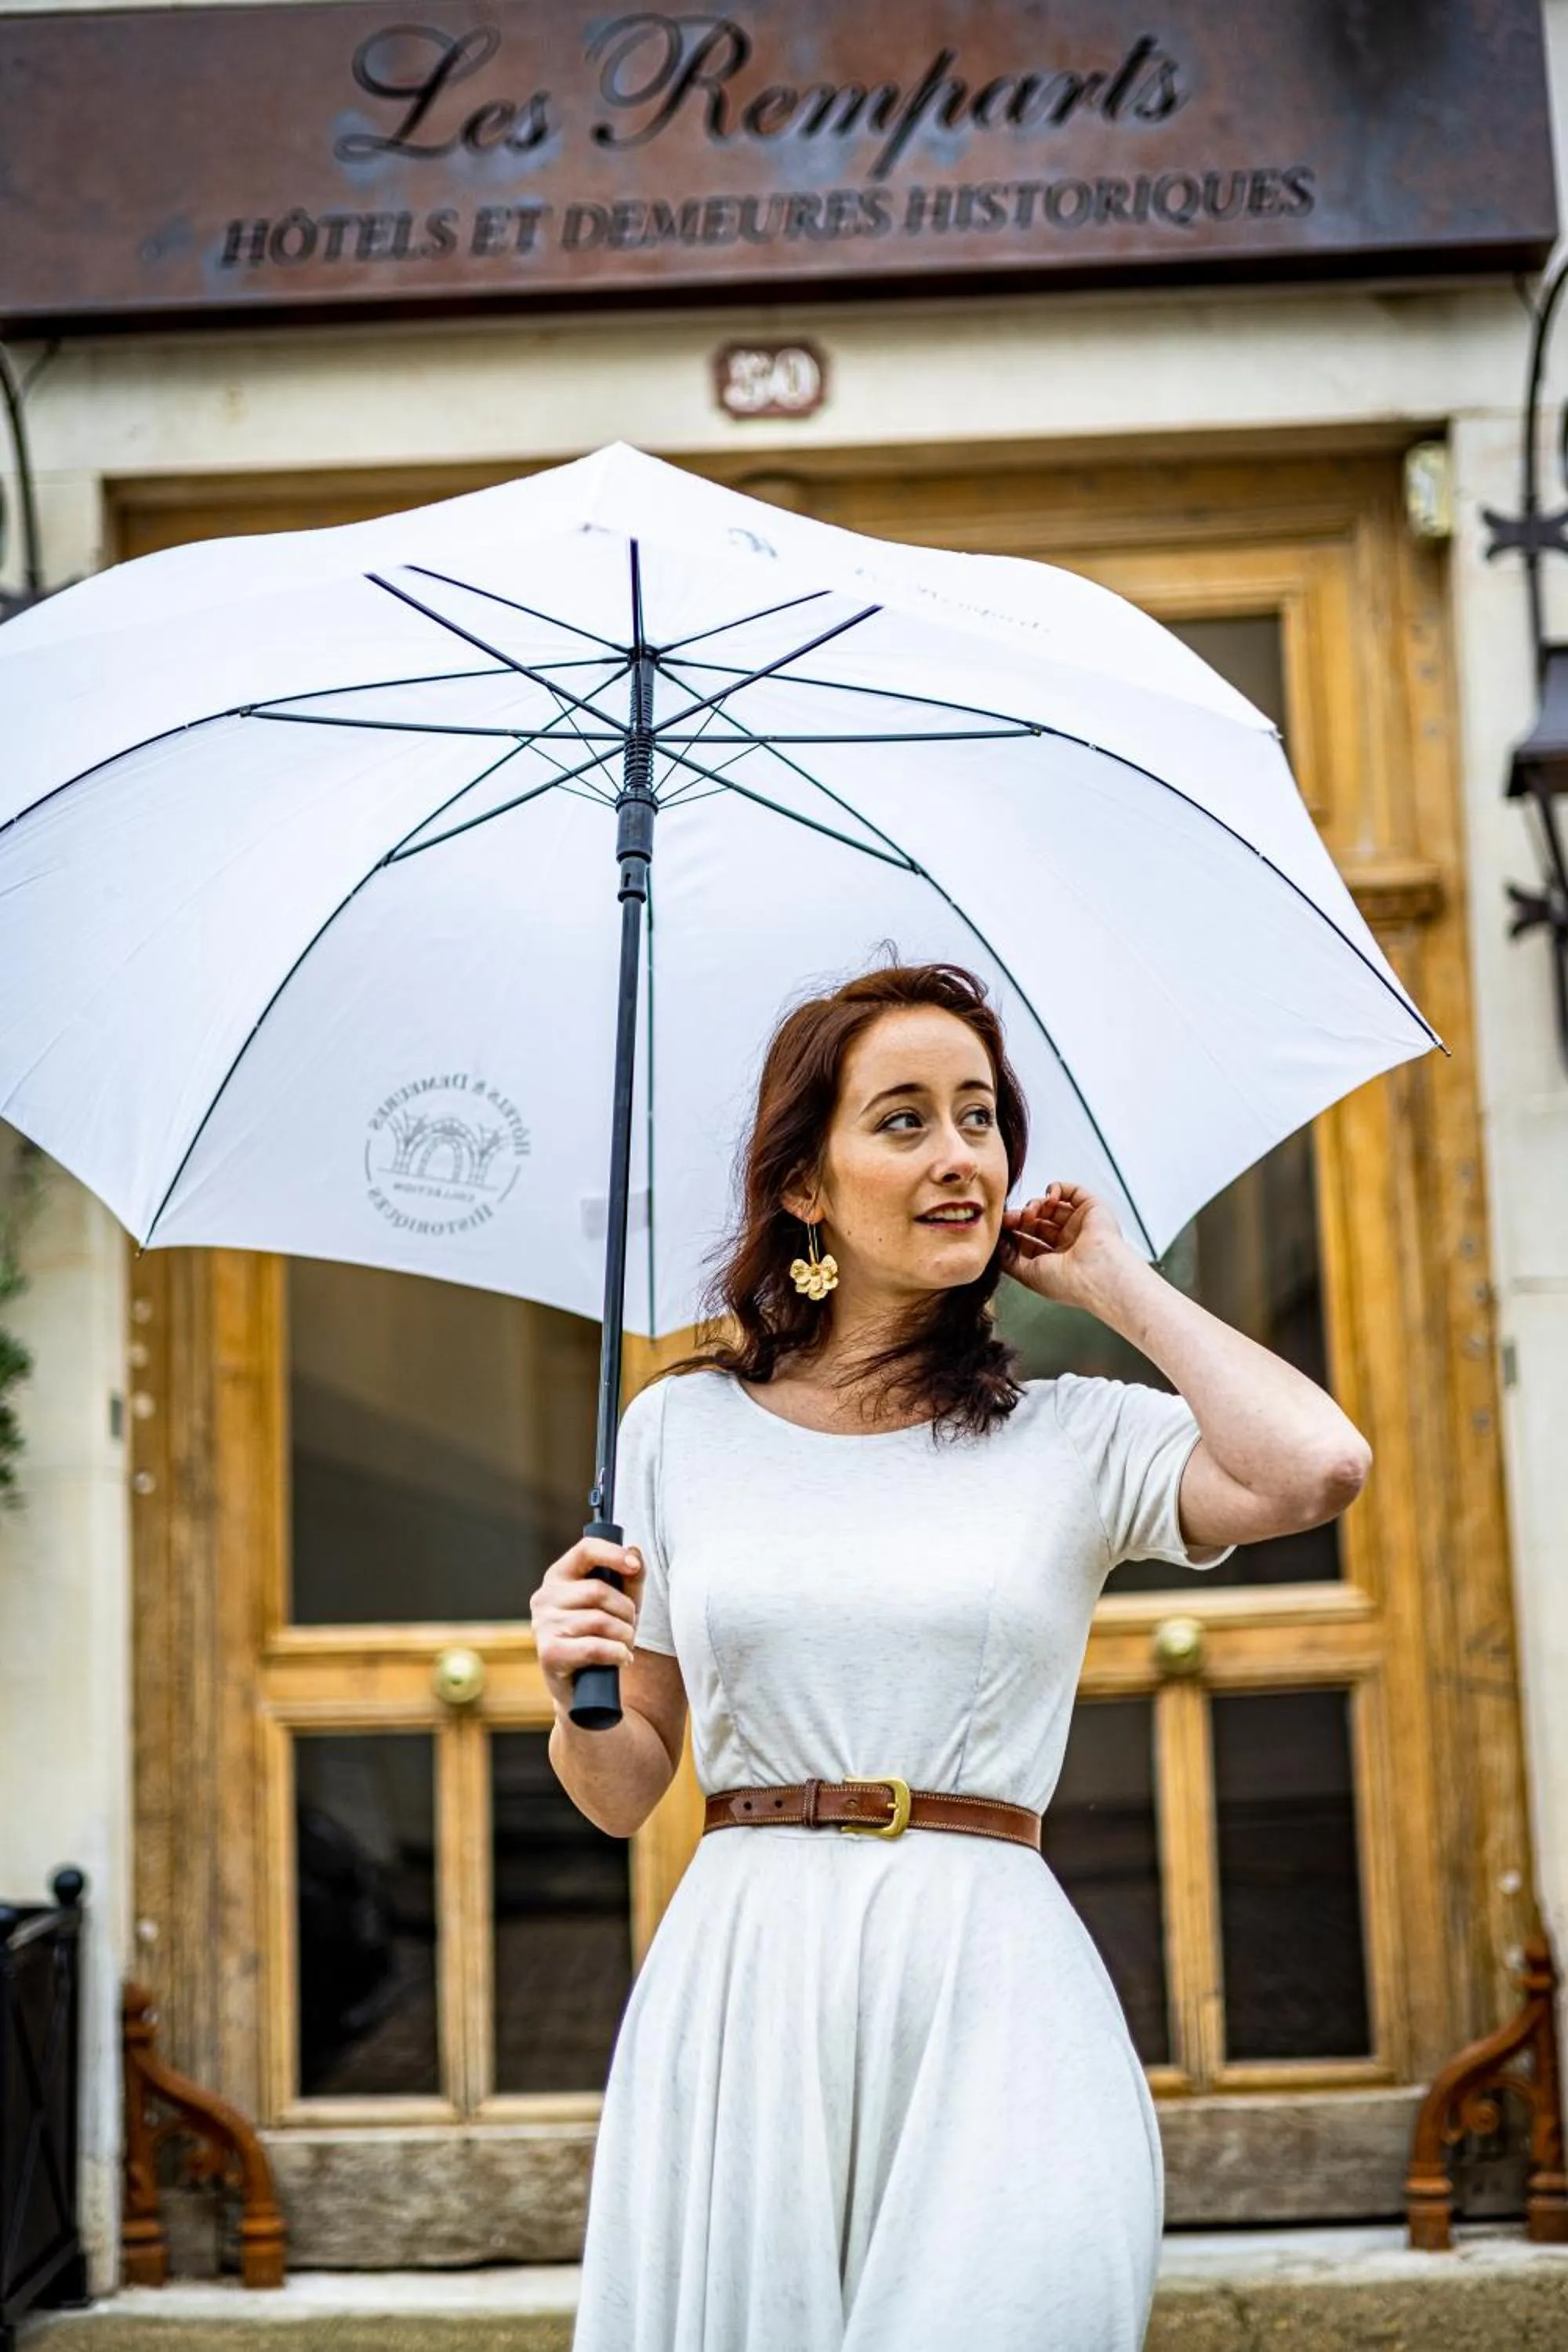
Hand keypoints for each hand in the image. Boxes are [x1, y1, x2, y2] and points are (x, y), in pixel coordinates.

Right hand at [529, 1534, 643, 1717]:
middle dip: (626, 1611)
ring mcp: (543, 1625)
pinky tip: (621, 1659)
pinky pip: (594, 1647)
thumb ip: (630, 1578)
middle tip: (630, 1628)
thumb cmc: (602, 1638)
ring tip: (625, 1646)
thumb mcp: (620, 1604)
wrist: (584, 1689)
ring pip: (599, 1621)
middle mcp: (545, 1597)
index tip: (634, 1566)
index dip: (613, 1554)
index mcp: (559, 1576)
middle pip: (598, 1591)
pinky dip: (617, 1654)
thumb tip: (635, 1551)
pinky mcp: (549, 1653)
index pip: (585, 1550)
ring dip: (624, 1636)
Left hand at [999, 1182, 1127, 1307]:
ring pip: (1050, 1207)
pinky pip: (1071, 1191)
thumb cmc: (1068, 1282)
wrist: (1097, 1274)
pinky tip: (1048, 1197)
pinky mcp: (1091, 1208)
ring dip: (1035, 1205)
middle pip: (1037, 1222)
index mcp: (1056, 1261)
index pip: (1029, 1241)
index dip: (1014, 1232)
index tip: (1000, 1227)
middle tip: (1010, 1218)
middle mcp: (1068, 1243)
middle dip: (1020, 1218)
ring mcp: (1079, 1225)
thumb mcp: (1028, 1274)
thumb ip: (1009, 1259)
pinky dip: (1055, 1189)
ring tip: (1031, 1212)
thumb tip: (996, 1245)